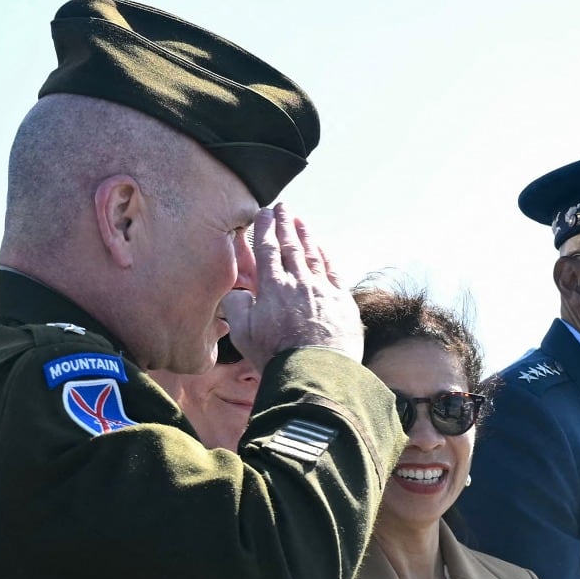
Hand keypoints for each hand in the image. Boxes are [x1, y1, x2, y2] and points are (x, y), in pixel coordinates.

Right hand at [222, 204, 363, 370]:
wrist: (316, 372)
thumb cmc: (277, 356)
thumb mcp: (243, 334)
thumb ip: (236, 306)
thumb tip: (238, 290)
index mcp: (272, 287)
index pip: (266, 250)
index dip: (264, 229)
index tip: (263, 213)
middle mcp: (298, 282)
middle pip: (290, 246)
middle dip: (285, 224)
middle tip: (284, 207)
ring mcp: (322, 290)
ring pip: (312, 254)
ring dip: (306, 235)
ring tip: (301, 220)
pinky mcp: (342, 302)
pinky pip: (333, 271)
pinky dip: (326, 256)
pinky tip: (322, 248)